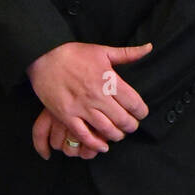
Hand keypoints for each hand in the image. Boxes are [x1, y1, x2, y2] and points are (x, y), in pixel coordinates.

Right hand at [26, 41, 151, 150]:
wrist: (45, 56)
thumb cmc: (74, 53)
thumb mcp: (103, 50)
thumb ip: (127, 54)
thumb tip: (149, 48)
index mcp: (109, 80)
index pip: (134, 103)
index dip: (141, 112)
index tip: (141, 113)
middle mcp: (97, 96)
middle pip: (123, 120)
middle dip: (131, 126)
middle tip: (131, 125)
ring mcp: (82, 107)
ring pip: (107, 130)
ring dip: (116, 135)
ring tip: (118, 134)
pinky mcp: (67, 115)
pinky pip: (84, 135)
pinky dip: (96, 144)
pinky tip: (102, 146)